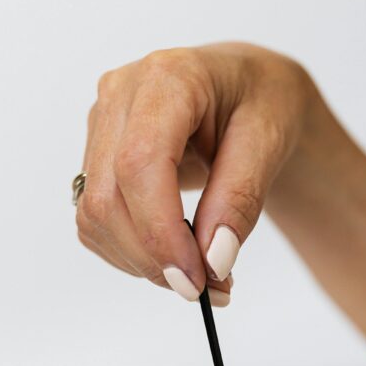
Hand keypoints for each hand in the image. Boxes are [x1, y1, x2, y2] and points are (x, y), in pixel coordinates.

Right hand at [76, 42, 311, 303]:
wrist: (247, 89)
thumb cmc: (263, 100)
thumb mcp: (271, 141)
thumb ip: (241, 198)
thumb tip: (214, 260)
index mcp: (168, 77)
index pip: (140, 162)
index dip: (160, 231)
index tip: (196, 280)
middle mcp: (120, 95)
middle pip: (109, 196)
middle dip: (153, 257)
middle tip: (208, 289)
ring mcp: (100, 124)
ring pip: (94, 215)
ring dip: (141, 261)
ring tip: (200, 272)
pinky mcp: (94, 155)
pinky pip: (95, 220)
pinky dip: (130, 251)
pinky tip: (172, 253)